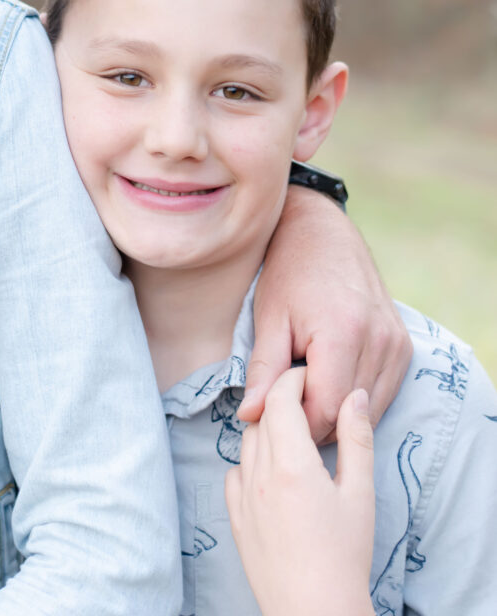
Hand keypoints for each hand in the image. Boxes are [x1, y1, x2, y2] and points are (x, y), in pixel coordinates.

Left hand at [226, 367, 375, 615]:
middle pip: (262, 417)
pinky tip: (273, 472)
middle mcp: (258, 475)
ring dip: (266, 430)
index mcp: (290, 464)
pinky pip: (234, 472)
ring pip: (246, 442)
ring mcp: (242, 498)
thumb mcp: (361, 494)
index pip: (279, 398)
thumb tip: (355, 395)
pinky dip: (250, 461)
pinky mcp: (235, 519)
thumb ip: (356, 438)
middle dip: (282, 401)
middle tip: (308, 403)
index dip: (293, 379)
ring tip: (294, 438)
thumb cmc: (345, 557)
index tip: (310, 377)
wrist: (315, 613)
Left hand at [238, 186, 411, 441]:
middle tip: (284, 403)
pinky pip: (381, 393)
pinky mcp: (404, 347)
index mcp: (343, 333)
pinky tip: (328, 379)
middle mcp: (380, 341)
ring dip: (336, 412)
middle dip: (314, 419)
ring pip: (368, 410)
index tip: (272, 413)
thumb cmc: (289, 271)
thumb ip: (263, 370)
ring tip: (305, 388)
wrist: (324, 231)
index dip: (297, 422)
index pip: (325, 410)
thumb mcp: (269, 318)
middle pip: (348, 414)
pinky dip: (354, 398)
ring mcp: (397, 344)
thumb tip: (250, 417)